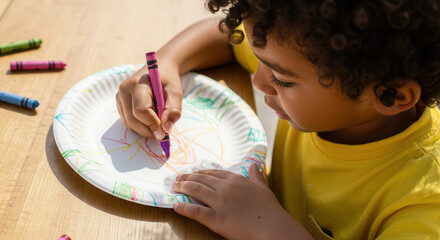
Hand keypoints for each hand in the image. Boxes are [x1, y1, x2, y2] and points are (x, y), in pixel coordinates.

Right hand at [116, 61, 182, 138]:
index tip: (164, 133)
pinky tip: (151, 119)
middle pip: (132, 119)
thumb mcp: (176, 92)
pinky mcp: (120, 104)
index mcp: (137, 83)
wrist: (159, 68)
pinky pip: (128, 121)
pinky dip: (140, 126)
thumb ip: (173, 110)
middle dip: (148, 130)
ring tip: (158, 123)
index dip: (152, 124)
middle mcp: (124, 90)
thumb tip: (166, 128)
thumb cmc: (168, 80)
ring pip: (129, 123)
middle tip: (163, 133)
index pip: (140, 110)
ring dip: (145, 129)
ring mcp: (119, 97)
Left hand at [172, 164, 298, 239]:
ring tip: (174, 187)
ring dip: (182, 188)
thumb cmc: (270, 210)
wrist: (273, 227)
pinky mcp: (216, 219)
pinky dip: (184, 208)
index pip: (214, 173)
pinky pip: (196, 211)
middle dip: (187, 178)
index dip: (201, 173)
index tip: (193, 173)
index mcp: (237, 180)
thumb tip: (254, 166)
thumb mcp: (263, 188)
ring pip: (196, 191)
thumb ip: (256, 176)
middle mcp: (226, 188)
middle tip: (177, 178)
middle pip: (201, 180)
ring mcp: (220, 203)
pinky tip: (176, 206)